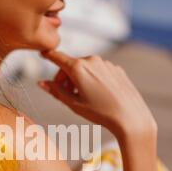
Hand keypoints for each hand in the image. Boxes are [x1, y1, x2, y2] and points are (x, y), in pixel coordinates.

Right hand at [38, 51, 156, 140]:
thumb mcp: (73, 104)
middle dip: (64, 78)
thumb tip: (41, 83)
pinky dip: (93, 79)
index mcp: (78, 68)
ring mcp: (106, 64)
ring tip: (82, 97)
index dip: (48, 56)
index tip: (43, 53)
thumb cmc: (100, 112)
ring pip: (86, 68)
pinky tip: (98, 95)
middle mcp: (92, 61)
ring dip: (79, 79)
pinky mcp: (116, 69)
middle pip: (71, 65)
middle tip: (65, 94)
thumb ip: (56, 91)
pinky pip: (99, 71)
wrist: (130, 116)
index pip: (58, 57)